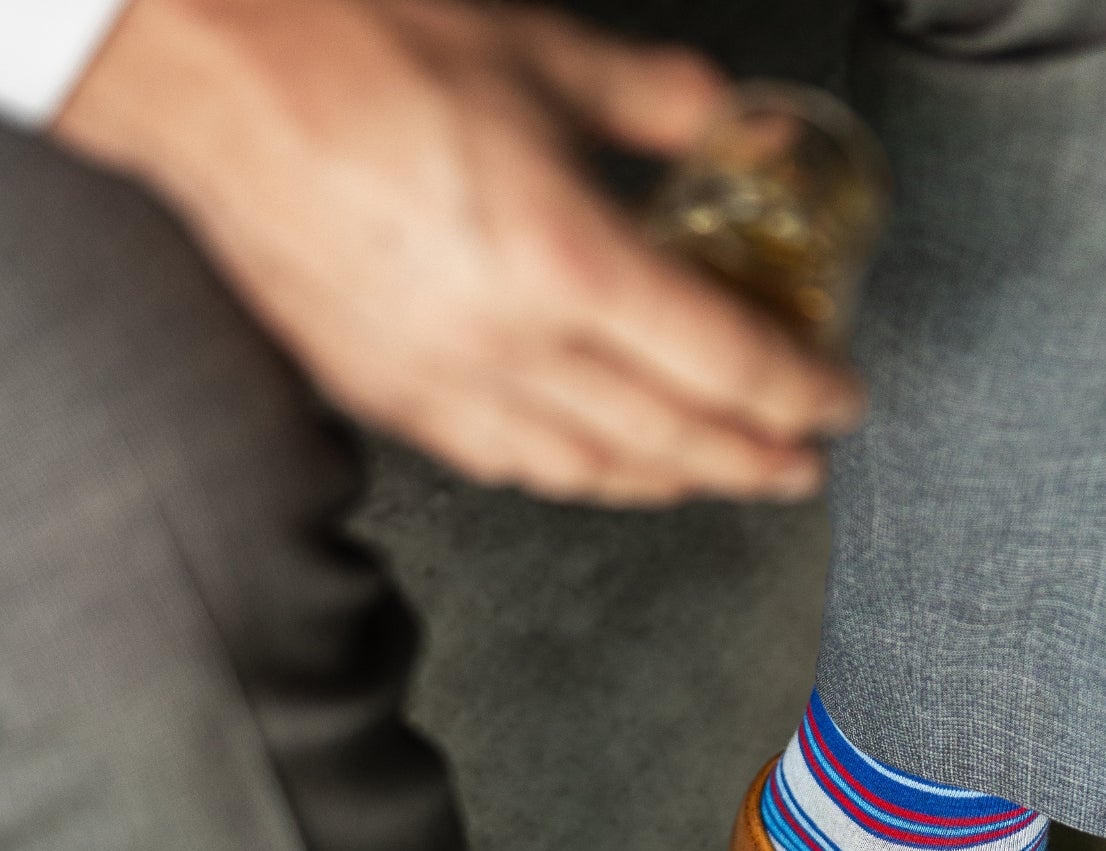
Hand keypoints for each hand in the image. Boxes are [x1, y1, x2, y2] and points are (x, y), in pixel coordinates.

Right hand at [54, 0, 863, 504]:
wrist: (200, 61)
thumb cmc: (356, 39)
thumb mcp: (538, 48)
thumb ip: (654, 99)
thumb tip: (733, 117)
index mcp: (565, 262)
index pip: (722, 361)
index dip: (797, 390)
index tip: (837, 400)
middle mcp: (509, 347)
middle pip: (667, 439)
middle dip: (750, 460)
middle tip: (799, 469)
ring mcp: (441, 383)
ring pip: (585, 472)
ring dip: (665, 483)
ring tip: (713, 476)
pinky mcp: (382, 392)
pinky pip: (501, 463)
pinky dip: (571, 475)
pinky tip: (597, 469)